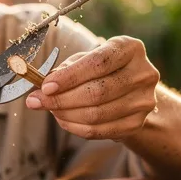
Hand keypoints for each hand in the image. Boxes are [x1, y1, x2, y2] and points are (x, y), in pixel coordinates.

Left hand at [25, 36, 159, 140]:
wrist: (131, 89)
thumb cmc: (103, 69)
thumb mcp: (86, 59)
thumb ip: (66, 69)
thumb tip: (41, 86)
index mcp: (130, 48)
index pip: (98, 63)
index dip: (70, 76)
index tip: (45, 86)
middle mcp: (143, 73)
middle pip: (98, 91)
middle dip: (61, 99)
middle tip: (37, 101)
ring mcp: (144, 100)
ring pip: (97, 114)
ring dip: (66, 114)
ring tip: (50, 109)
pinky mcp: (137, 122)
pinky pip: (100, 131)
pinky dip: (76, 128)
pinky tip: (63, 120)